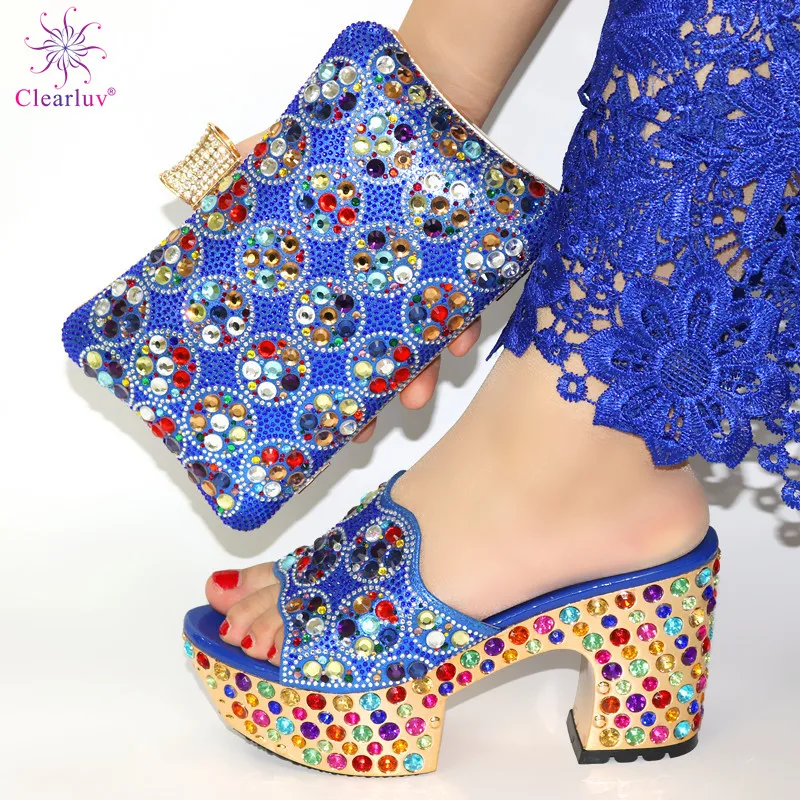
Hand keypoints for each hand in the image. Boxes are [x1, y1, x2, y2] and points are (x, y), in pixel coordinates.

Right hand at [234, 133, 483, 444]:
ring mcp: (409, 282)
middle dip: (359, 393)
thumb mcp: (279, 160)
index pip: (311, 336)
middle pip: (360, 351)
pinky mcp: (452, 268)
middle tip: (362, 430)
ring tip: (415, 397)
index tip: (307, 417)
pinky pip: (459, 303)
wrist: (416, 106)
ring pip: (410, 340)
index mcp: (320, 277)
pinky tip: (457, 339)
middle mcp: (363, 287)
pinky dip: (459, 322)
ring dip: (414, 373)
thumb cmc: (344, 141)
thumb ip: (236, 184)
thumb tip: (194, 203)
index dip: (308, 379)